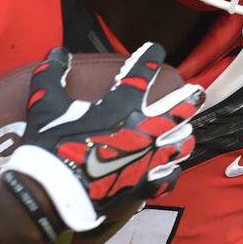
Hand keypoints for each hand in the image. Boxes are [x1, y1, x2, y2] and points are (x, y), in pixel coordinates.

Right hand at [0, 44, 203, 231]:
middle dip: (189, 98)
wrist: (52, 194)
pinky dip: (171, 171)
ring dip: (183, 134)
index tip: (157, 49)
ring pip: (179, 144)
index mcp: (121, 107)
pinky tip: (173, 168)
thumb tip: (56, 51)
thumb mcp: (45, 105)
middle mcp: (142, 130)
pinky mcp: (144, 186)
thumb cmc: (50, 147)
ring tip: (187, 131)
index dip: (150, 58)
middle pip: (177, 110)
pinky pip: (168, 177)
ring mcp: (148, 159)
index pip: (141, 74)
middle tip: (197, 91)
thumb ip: (51, 75)